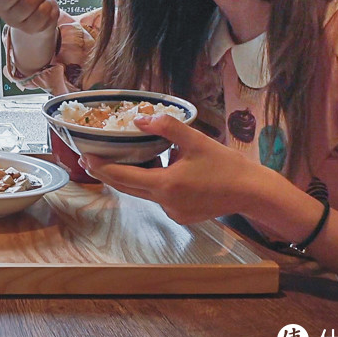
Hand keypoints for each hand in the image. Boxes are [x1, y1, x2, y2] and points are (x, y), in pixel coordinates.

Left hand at [79, 113, 266, 224]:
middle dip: (107, 173)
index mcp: (165, 185)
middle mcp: (164, 203)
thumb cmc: (227, 166)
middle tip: (90, 159)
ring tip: (118, 160)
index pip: (121, 176)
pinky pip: (158, 199)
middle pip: (126, 187)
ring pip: (142, 193)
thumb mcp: (196, 140)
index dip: (100, 167)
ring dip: (130, 178)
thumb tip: (140, 119)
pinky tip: (156, 171)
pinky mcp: (182, 216)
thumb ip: (166, 127)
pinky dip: (151, 186)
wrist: (252, 192)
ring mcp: (173, 212)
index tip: (85, 157)